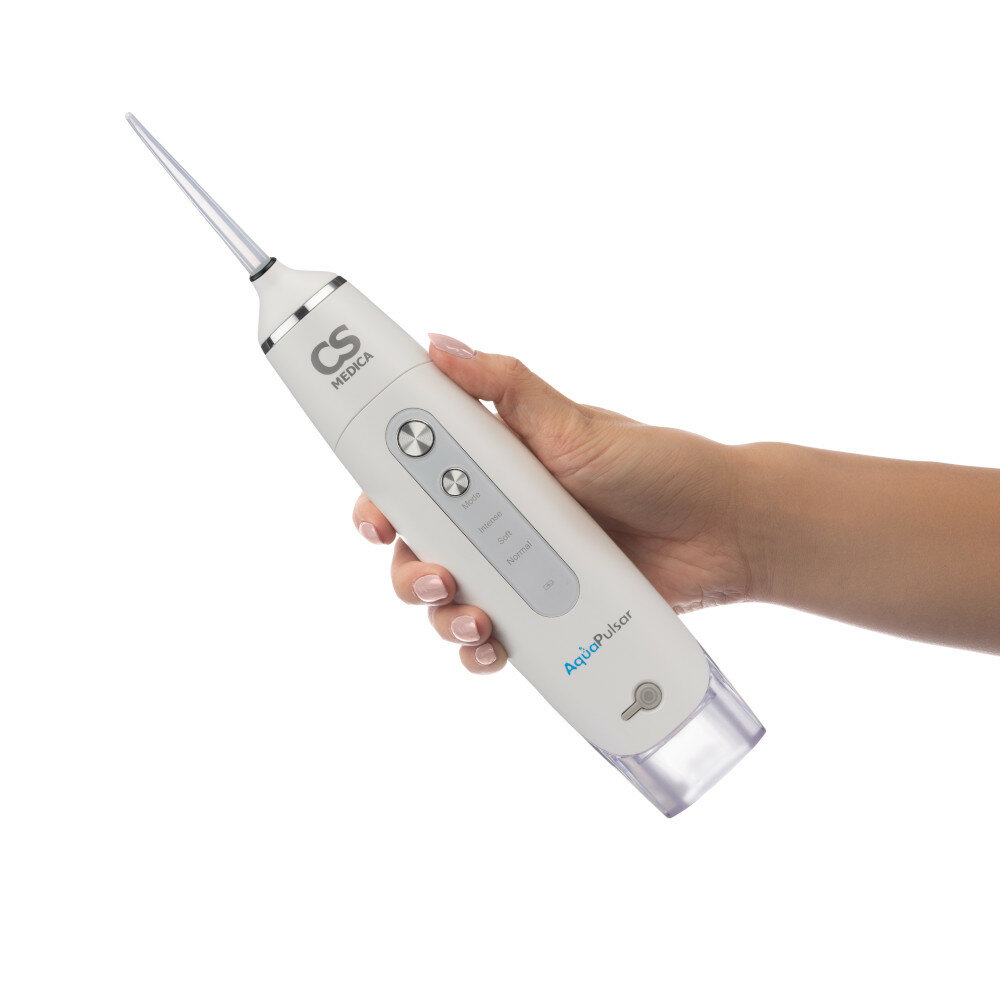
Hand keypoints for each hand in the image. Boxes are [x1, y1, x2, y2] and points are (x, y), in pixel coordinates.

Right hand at [352, 333, 753, 672]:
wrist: (723, 530)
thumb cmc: (655, 464)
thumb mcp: (575, 421)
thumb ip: (506, 385)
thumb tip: (437, 344)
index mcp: (494, 466)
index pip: (414, 482)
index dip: (381, 501)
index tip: (374, 521)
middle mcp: (499, 518)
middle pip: (418, 549)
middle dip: (407, 569)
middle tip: (435, 575)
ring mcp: (522, 571)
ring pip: (448, 600)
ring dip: (441, 616)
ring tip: (475, 620)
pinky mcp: (547, 616)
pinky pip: (496, 641)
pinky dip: (481, 653)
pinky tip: (493, 651)